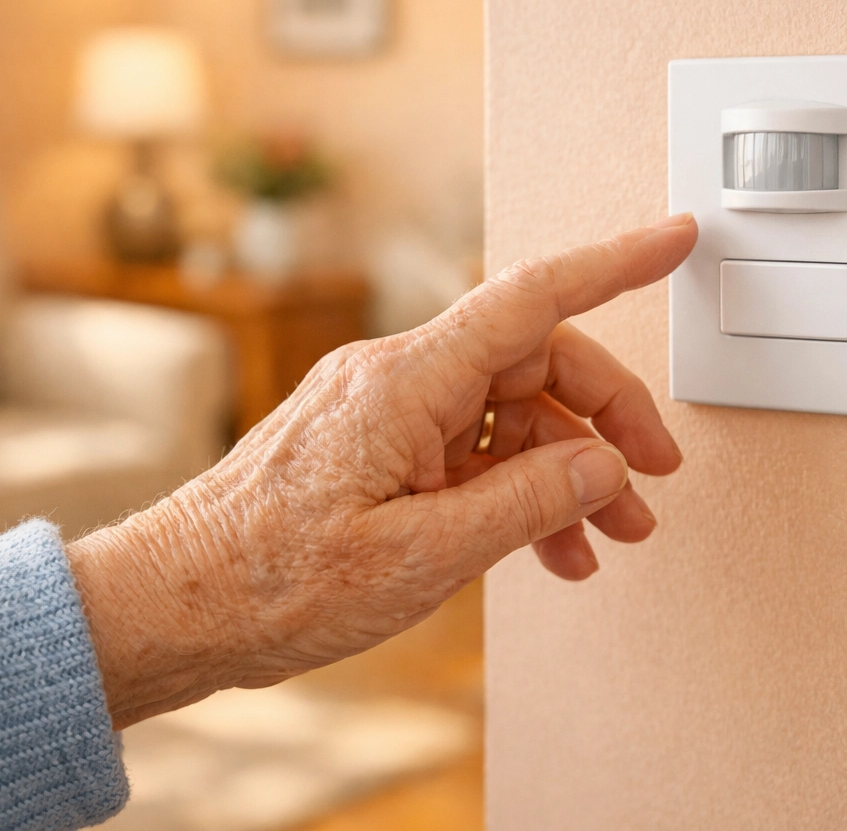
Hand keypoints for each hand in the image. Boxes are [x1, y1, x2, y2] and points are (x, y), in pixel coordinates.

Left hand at [67, 214, 697, 727]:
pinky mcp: (374, 446)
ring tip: (609, 535)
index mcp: (403, 384)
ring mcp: (383, 412)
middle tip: (651, 480)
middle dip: (605, 417)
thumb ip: (524, 504)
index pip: (529, 298)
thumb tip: (602, 467)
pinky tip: (547, 546)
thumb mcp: (419, 557)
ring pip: (506, 412)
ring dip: (567, 468)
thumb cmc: (269, 584)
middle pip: (532, 361)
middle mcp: (394, 380)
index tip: (674, 240)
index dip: (613, 264)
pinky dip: (516, 490)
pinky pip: (467, 448)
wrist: (173, 607)